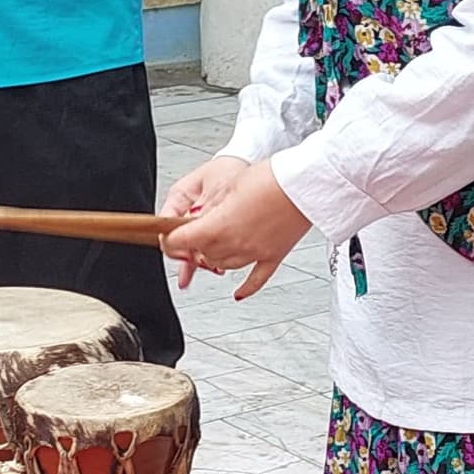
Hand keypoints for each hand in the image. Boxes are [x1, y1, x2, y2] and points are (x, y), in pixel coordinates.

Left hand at [161, 160, 312, 299]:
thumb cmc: (270, 179)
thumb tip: (197, 217)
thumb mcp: (229, 186)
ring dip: (214, 258)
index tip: (168, 235)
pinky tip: (238, 294)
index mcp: (218, 226)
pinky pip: (256, 280)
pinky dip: (245, 289)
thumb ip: (211, 208)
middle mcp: (234, 244)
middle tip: (195, 234)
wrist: (305, 183)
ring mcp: (255, 253)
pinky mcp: (274, 255)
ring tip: (215, 246)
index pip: (181, 241)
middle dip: (195, 245)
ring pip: (224, 266)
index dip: (170, 238)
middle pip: (202, 255)